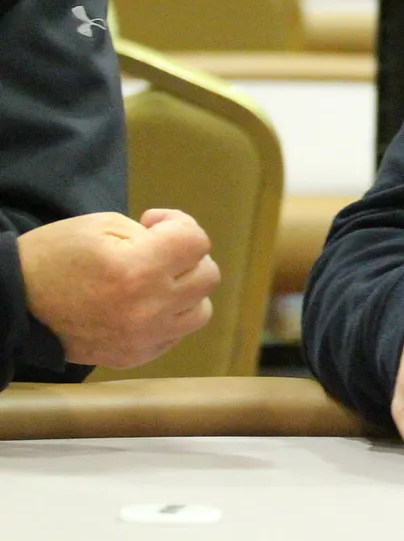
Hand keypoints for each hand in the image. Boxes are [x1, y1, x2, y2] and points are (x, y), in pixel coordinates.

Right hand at [17, 208, 219, 368]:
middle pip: (208, 276)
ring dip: (185, 290)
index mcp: (137, 269)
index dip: (180, 224)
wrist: (14, 304)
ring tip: (156, 281)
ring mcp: (142, 338)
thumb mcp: (101, 224)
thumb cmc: (55, 256)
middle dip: (187, 257)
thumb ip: (150, 233)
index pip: (197, 242)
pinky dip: (168, 317)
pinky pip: (175, 335)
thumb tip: (177, 245)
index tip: (154, 224)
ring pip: (200, 310)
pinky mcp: (134, 357)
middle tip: (157, 252)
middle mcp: (148, 308)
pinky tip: (142, 305)